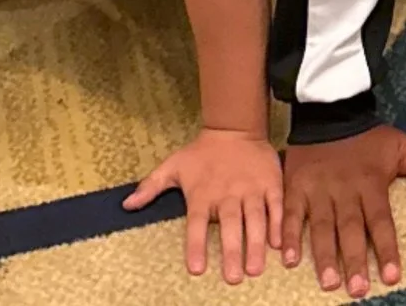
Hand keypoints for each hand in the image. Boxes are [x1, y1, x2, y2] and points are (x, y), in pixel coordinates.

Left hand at [130, 127, 284, 282]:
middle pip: (230, 224)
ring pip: (255, 218)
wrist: (234, 127)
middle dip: (232, 251)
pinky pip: (275, 205)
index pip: (197, 223)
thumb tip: (126, 205)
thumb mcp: (173, 166)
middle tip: (233, 278)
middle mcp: (227, 193)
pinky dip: (277, 223)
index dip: (196, 245)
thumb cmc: (201, 153)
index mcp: (203, 193)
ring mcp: (251, 188)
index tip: (196, 269)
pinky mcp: (270, 183)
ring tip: (255, 268)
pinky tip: (279, 243)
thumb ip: (151, 187)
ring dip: (256, 243)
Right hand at [281, 126, 405, 294]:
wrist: (331, 110)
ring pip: (320, 226)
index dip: (387, 248)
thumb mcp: (403, 145)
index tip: (392, 276)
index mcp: (370, 182)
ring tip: (329, 282)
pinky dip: (289, 236)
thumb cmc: (369, 137)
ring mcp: (318, 189)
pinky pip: (290, 214)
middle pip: (350, 229)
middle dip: (354, 260)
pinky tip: (289, 260)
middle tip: (358, 290)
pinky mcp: (296, 186)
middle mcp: (344, 189)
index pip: (381, 221)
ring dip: (324, 255)